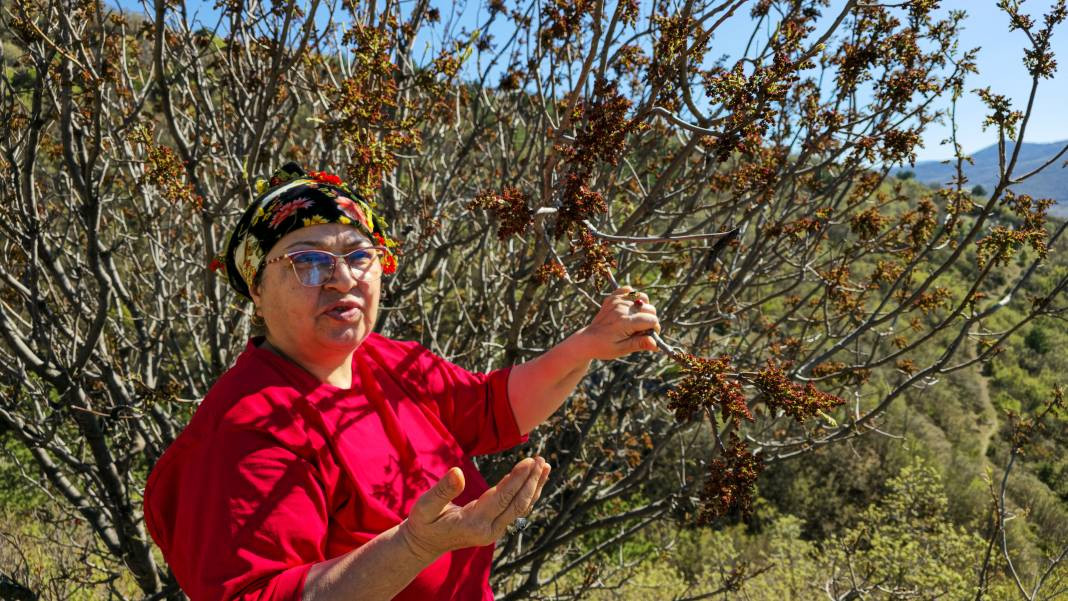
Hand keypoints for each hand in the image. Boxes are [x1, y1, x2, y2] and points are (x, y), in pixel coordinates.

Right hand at [399, 457, 550, 561]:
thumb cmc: (423, 523)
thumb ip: (442, 491)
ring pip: (521, 507)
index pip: (501, 499)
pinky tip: (535, 479)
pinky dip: (528, 493)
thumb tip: (457, 472)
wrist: (424, 545)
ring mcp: (494, 531)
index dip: (517, 479)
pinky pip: (516, 509)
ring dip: (534, 486)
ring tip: (545, 465)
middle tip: (541, 459)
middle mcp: (489, 530)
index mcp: (473, 524)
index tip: (529, 461)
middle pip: (517, 504)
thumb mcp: (425, 507)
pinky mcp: (496, 527)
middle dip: (531, 481)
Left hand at [570, 286, 660, 360]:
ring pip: (642, 297)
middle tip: (641, 330)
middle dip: (650, 319)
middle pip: (649, 308)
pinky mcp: (612, 298)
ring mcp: (616, 301)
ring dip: (644, 307)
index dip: (654, 329)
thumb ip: (640, 344)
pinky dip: (633, 297)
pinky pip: (628, 290)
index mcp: (624, 322)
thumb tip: (656, 344)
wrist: (587, 340)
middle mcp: (621, 308)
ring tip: (637, 318)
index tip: (649, 336)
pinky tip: (630, 308)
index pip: (651, 320)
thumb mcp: (622, 349)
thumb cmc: (604, 347)